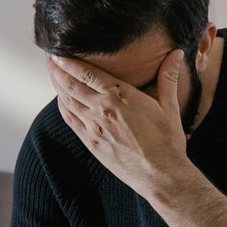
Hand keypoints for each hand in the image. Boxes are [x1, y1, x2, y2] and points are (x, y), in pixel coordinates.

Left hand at [49, 51, 192, 197]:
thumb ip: (169, 77)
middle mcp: (103, 109)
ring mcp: (94, 127)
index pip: (86, 72)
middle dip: (57, 69)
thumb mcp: (169, 107)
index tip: (58, 51)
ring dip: (57, 84)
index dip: (69, 61)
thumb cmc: (167, 141)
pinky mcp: (91, 142)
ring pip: (67, 100)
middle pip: (71, 84)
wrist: (160, 175)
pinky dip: (62, 105)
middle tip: (49, 57)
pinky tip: (61, 98)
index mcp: (121, 96)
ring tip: (51, 72)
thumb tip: (177, 53)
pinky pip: (70, 119)